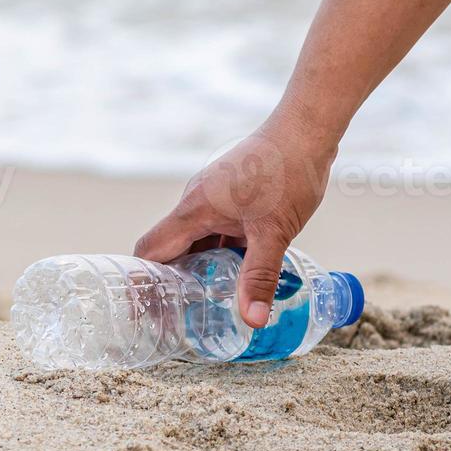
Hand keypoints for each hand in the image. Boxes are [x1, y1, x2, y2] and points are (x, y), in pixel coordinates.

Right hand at [134, 109, 337, 327]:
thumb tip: (252, 320)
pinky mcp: (231, 196)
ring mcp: (213, 198)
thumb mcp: (275, 232)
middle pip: (169, 248)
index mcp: (193, 209)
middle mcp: (196, 202)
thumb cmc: (287, 171)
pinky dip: (219, 254)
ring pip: (195, 241)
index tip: (147, 311)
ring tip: (206, 303)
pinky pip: (215, 231)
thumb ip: (260, 276)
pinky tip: (237, 273)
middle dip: (171, 282)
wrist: (307, 129)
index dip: (144, 282)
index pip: (150, 250)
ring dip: (199, 269)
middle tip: (178, 317)